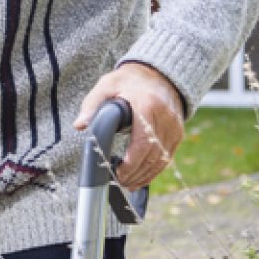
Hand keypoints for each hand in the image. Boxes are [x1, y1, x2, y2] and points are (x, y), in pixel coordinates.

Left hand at [74, 62, 184, 189]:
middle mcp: (165, 117)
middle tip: (118, 183)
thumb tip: (80, 124)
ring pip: (162, 159)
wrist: (158, 74)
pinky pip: (167, 157)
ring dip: (145, 175)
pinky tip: (141, 178)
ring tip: (127, 184)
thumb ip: (92, 104)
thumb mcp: (107, 85)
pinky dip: (154, 170)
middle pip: (153, 154)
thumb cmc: (129, 81)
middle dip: (135, 173)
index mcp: (147, 105)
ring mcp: (174, 126)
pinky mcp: (178, 133)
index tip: (117, 173)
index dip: (131, 162)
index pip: (142, 141)